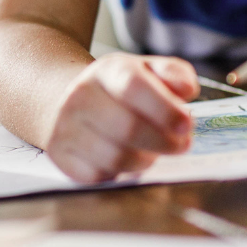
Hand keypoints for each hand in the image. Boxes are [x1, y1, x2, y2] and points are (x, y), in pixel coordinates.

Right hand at [44, 53, 198, 182]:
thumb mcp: (149, 72)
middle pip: (128, 128)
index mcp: (107, 70)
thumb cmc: (122, 91)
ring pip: (115, 157)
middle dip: (164, 142)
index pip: (133, 87)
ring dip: (144, 161)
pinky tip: (125, 161)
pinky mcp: (60, 154)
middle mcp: (80, 95)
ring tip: (151, 152)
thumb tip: (186, 91)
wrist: (72, 103)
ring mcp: (65, 125)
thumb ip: (175, 74)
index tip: (186, 125)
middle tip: (179, 145)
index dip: (164, 109)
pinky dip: (119, 174)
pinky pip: (98, 176)